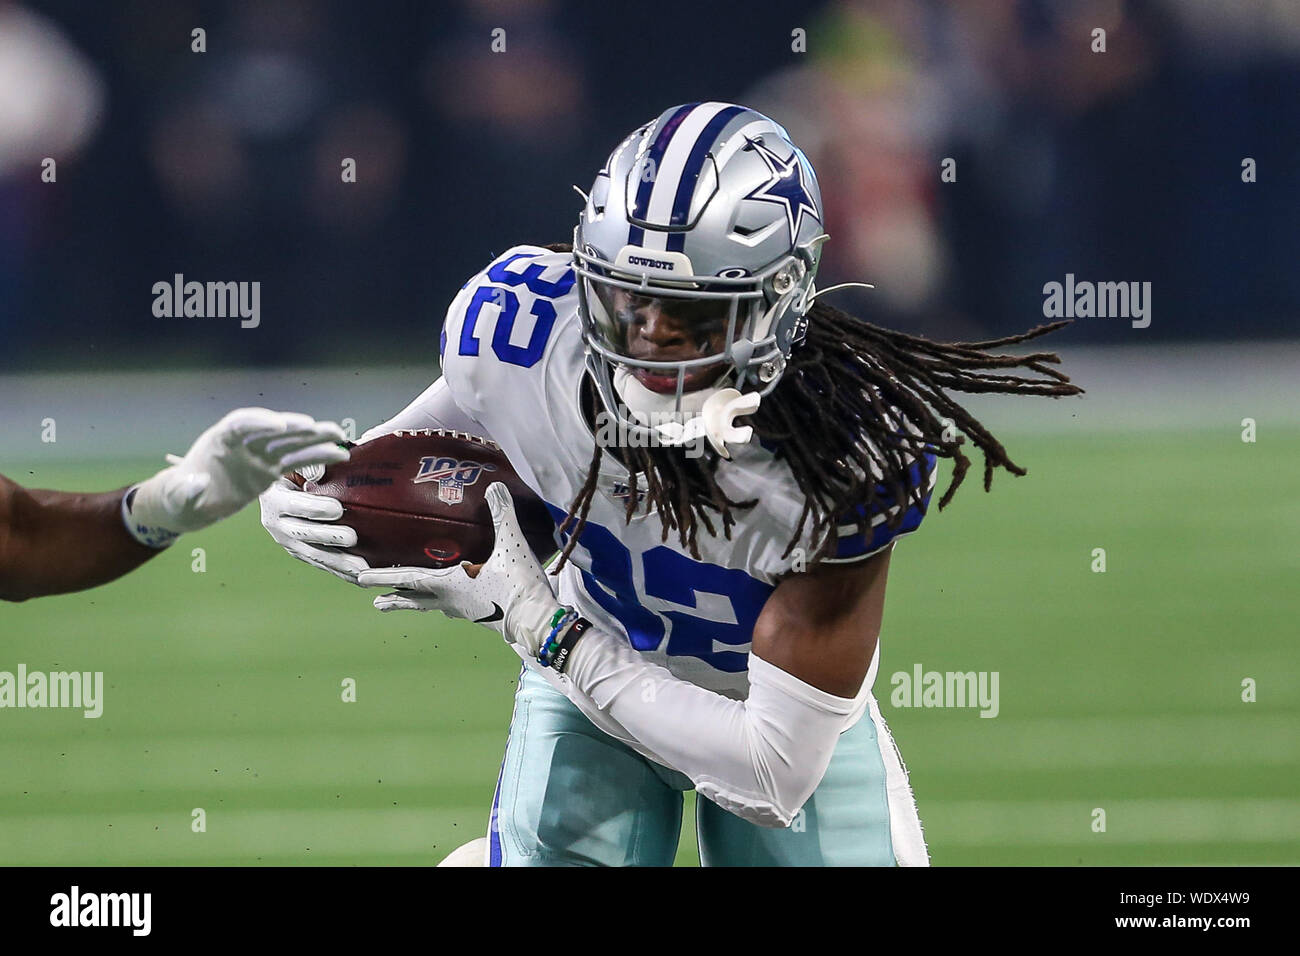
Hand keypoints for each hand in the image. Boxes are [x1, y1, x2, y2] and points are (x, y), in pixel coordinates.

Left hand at [125, 408, 348, 546]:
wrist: (190, 503)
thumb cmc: (180, 497)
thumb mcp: (179, 496)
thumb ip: (186, 490)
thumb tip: (199, 482)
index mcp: (219, 440)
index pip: (241, 424)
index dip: (260, 422)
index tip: (279, 425)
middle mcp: (243, 443)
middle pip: (272, 429)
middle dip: (294, 426)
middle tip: (315, 426)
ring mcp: (259, 455)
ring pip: (291, 442)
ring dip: (315, 437)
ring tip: (339, 434)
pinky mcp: (271, 469)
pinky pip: (297, 461)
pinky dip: (317, 457)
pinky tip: (339, 455)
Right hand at [259, 472, 370, 583]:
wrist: (274, 486)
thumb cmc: (291, 467)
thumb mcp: (295, 461)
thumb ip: (311, 463)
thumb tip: (334, 459)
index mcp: (274, 499)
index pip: (294, 505)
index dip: (315, 508)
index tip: (338, 508)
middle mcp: (276, 524)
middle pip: (303, 534)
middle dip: (329, 537)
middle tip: (353, 537)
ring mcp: (287, 541)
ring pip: (312, 554)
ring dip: (338, 563)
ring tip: (361, 568)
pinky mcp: (299, 551)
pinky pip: (321, 563)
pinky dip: (340, 572)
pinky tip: (360, 579)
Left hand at [357, 482, 560, 653]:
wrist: (538, 621)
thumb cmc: (519, 585)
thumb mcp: (511, 546)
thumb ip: (502, 515)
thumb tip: (494, 487)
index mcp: (450, 584)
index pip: (409, 578)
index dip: (384, 576)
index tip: (359, 579)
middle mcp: (451, 600)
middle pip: (414, 597)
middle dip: (392, 595)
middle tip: (373, 599)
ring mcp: (464, 610)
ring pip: (429, 606)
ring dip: (411, 602)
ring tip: (394, 604)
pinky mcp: (479, 614)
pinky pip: (449, 607)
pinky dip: (436, 603)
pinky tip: (443, 603)